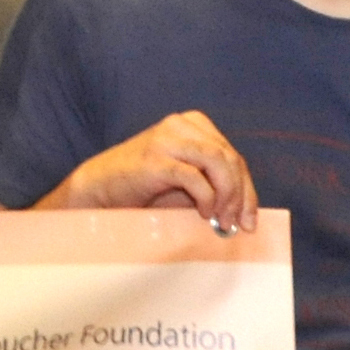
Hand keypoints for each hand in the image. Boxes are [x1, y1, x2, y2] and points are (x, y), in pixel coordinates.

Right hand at [46, 110, 252, 225]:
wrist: (99, 189)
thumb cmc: (143, 188)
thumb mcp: (185, 180)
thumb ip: (212, 183)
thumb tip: (245, 211)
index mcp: (192, 124)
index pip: (232, 155)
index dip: (248, 189)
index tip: (250, 220)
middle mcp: (180, 124)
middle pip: (229, 157)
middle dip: (241, 195)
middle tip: (239, 224)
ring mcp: (166, 139)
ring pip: (218, 161)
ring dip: (227, 195)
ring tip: (221, 220)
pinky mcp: (155, 158)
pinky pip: (194, 177)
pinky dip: (206, 197)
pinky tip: (203, 213)